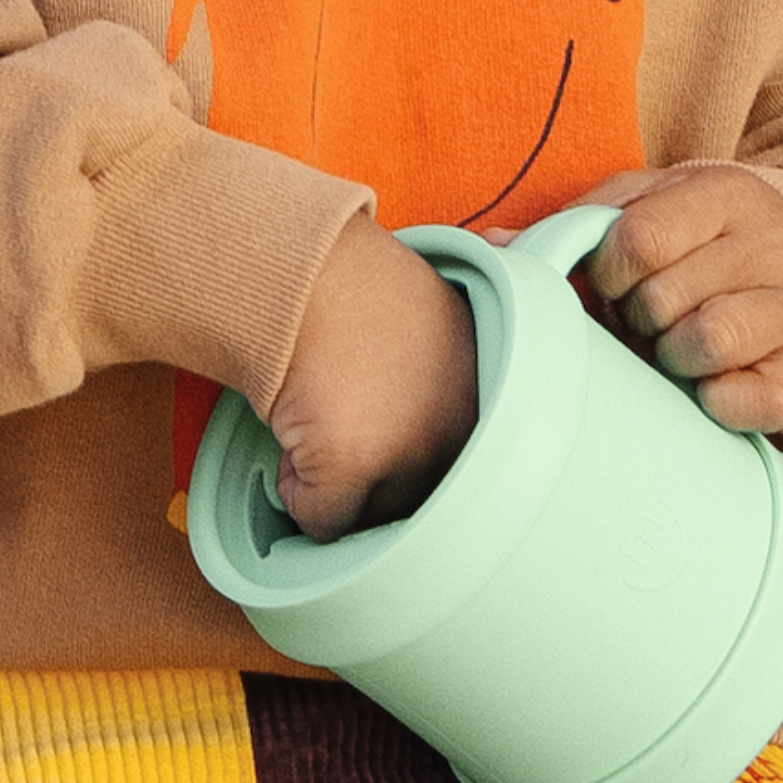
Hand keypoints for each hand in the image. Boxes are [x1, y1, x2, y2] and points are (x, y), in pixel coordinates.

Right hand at [268, 215, 477, 541]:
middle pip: (419, 499)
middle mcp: (464, 425)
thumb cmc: (353, 286)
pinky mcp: (357, 463)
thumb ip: (446, 386)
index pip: (461, 468)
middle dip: (374, 479)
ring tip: (315, 424)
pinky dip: (297, 494)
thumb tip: (431, 416)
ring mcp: (413, 448)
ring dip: (338, 490)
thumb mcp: (435, 330)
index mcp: (490, 394)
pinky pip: (324, 520)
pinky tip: (293, 438)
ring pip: (373, 516)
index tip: (383, 433)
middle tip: (337, 424)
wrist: (302, 262)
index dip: (410, 456)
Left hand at [576, 164, 782, 433]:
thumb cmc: (698, 243)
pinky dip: (713, 401)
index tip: (616, 283)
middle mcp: (769, 245)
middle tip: (651, 318)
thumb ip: (578, 224)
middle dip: (638, 318)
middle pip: (662, 299)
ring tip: (678, 344)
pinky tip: (708, 382)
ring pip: (705, 343)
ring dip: (672, 356)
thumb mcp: (646, 208)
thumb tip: (492, 247)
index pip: (638, 240)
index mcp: (724, 194)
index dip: (608, 275)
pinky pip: (745, 400)